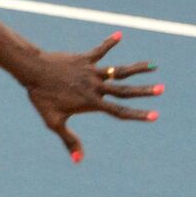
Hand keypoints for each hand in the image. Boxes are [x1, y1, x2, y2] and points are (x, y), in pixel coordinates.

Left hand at [21, 32, 161, 162]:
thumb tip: (78, 161)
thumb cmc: (41, 97)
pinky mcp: (84, 59)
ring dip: (136, 68)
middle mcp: (95, 86)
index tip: (155, 115)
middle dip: (145, 91)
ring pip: (118, 70)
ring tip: (153, 65)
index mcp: (91, 102)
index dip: (138, 115)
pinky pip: (100, 50)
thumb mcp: (54, 122)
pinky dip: (109, 43)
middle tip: (162, 89)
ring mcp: (91, 71)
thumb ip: (69, 140)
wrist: (33, 71)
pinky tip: (119, 34)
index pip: (119, 111)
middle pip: (125, 90)